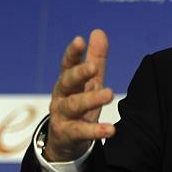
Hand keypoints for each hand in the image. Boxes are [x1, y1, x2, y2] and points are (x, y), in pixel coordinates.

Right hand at [44, 29, 115, 161]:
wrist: (64, 141)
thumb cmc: (78, 104)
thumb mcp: (89, 81)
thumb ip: (95, 58)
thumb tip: (98, 31)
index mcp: (67, 81)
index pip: (67, 64)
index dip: (73, 52)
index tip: (79, 40)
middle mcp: (61, 96)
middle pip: (67, 82)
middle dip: (79, 73)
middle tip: (94, 67)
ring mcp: (62, 116)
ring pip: (74, 106)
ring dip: (91, 99)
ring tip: (110, 94)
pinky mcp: (68, 135)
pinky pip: (81, 132)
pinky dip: (96, 131)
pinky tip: (110, 130)